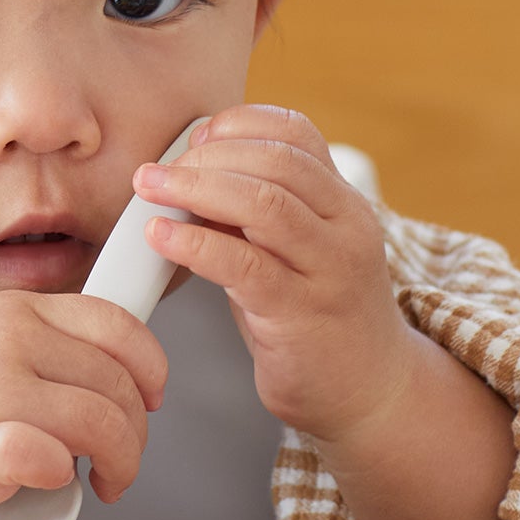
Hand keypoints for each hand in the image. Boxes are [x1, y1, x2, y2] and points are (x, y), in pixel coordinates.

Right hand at [0, 290, 168, 519]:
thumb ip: (43, 350)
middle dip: (134, 435)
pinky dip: (59, 478)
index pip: (119, 328)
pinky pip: (47, 459)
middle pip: (119, 386)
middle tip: (116, 461)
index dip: (150, 370)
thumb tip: (117, 383)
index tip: (150, 398)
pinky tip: (45, 482)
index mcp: (17, 311)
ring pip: (100, 423)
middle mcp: (8, 340)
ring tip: (97, 483)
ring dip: (116, 465)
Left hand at [133, 104, 412, 448]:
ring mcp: (330, 270)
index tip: (195, 139)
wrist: (370, 394)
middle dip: (207, 157)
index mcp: (343, 202)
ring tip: (149, 190)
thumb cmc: (316, 317)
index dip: (239, 125)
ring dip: (195, 188)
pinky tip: (161, 238)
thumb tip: (186, 174)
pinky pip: (245, 265)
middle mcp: (347, 227)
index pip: (297, 132)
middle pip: (277, 161)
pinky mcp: (303, 314)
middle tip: (155, 172)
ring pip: (265, 204)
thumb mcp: (294, 252)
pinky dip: (195, 244)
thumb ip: (253, 213)